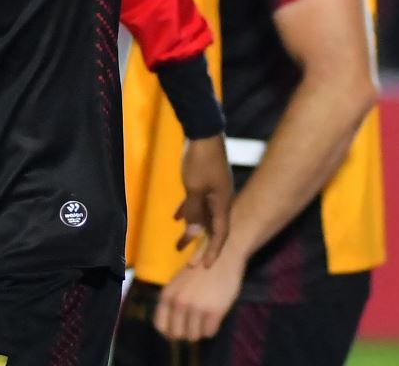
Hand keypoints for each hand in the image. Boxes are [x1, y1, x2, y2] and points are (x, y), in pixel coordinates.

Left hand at [154, 248, 245, 342]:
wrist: (222, 257)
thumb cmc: (200, 269)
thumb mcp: (178, 283)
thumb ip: (173, 301)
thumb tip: (173, 326)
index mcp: (167, 295)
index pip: (160, 326)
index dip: (169, 332)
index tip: (178, 330)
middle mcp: (178, 303)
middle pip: (177, 335)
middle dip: (185, 333)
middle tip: (194, 326)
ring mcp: (196, 308)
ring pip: (193, 337)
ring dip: (199, 331)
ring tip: (205, 320)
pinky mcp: (213, 312)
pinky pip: (209, 333)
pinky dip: (211, 329)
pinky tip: (214, 318)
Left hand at [177, 134, 232, 267]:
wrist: (203, 132)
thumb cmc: (199, 161)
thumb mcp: (194, 188)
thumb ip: (194, 211)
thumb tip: (193, 233)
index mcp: (222, 203)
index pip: (220, 234)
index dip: (212, 251)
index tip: (203, 267)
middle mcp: (221, 200)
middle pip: (211, 228)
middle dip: (199, 245)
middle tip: (187, 262)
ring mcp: (214, 190)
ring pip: (203, 216)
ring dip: (191, 229)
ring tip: (177, 244)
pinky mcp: (206, 181)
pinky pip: (198, 202)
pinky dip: (188, 211)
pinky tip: (176, 217)